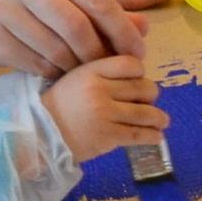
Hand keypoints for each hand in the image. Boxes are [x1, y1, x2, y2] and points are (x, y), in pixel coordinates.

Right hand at [44, 55, 164, 163]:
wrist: (39, 135)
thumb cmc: (59, 106)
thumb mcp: (76, 78)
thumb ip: (101, 73)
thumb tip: (138, 72)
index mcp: (91, 70)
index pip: (130, 64)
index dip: (140, 71)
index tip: (140, 79)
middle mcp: (100, 89)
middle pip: (142, 87)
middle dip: (151, 95)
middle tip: (150, 102)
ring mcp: (105, 113)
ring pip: (145, 112)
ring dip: (158, 118)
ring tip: (162, 121)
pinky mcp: (108, 136)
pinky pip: (138, 134)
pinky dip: (152, 136)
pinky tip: (157, 136)